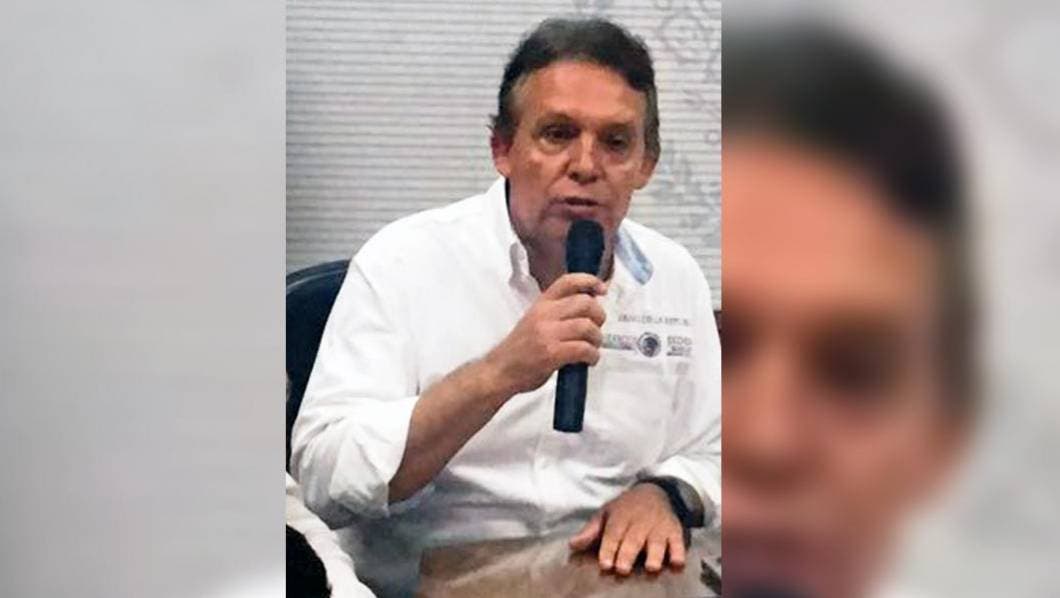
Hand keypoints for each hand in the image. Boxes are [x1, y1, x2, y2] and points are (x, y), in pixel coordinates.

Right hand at [482, 273, 606, 397]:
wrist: (500, 371)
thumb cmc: (520, 349)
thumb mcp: (536, 321)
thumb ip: (558, 313)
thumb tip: (589, 309)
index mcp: (541, 304)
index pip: (567, 282)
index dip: (589, 281)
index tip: (602, 289)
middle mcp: (544, 314)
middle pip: (585, 303)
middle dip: (599, 316)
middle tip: (596, 329)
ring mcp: (547, 333)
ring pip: (587, 326)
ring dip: (597, 338)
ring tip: (592, 347)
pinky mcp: (551, 353)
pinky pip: (584, 348)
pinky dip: (593, 355)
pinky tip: (589, 360)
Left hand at [569, 483, 686, 575]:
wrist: (655, 491)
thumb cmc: (625, 508)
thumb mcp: (606, 513)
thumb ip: (591, 531)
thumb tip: (572, 545)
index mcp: (620, 517)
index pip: (613, 534)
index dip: (609, 549)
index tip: (605, 564)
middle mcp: (640, 522)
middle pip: (634, 539)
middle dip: (628, 554)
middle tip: (623, 569)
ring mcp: (658, 527)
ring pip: (657, 542)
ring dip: (655, 554)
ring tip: (651, 567)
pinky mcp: (675, 531)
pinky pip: (679, 542)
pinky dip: (679, 552)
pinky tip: (676, 562)